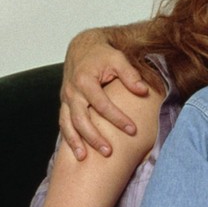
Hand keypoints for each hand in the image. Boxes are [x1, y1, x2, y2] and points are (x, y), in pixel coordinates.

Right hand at [60, 32, 154, 159]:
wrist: (82, 48)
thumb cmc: (102, 54)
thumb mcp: (118, 59)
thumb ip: (130, 75)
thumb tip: (143, 91)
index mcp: (85, 80)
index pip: (102, 104)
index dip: (117, 118)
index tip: (133, 130)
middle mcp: (72, 91)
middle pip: (81, 119)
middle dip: (94, 137)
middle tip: (109, 152)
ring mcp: (66, 99)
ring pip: (68, 124)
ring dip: (76, 141)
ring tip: (84, 158)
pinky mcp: (65, 104)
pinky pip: (63, 123)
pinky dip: (68, 138)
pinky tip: (76, 151)